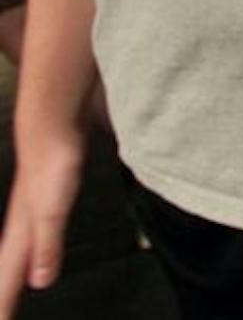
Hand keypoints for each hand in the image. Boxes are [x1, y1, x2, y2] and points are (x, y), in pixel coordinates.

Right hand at [0, 125, 85, 316]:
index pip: (7, 278)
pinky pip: (33, 237)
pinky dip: (31, 252)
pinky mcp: (44, 200)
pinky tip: (35, 251)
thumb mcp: (51, 211)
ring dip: (12, 275)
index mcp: (20, 234)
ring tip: (9, 293)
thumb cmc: (52, 166)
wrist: (52, 127)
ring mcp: (31, 213)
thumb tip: (39, 281)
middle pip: (8, 270)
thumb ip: (46, 245)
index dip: (3, 304)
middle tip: (1, 317)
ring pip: (17, 253)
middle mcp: (21, 227)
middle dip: (2, 295)